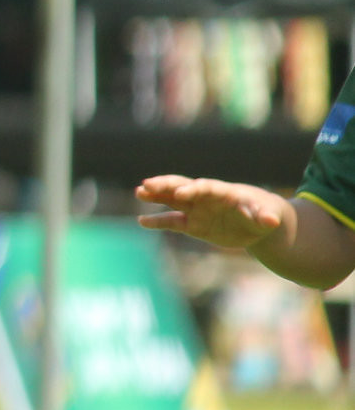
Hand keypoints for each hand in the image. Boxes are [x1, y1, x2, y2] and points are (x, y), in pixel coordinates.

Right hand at [136, 176, 288, 249]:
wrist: (258, 223)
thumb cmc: (265, 214)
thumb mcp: (268, 216)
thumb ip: (266, 218)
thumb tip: (272, 221)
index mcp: (223, 192)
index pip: (205, 187)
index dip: (193, 189)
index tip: (180, 193)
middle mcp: (205, 198)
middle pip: (182, 187)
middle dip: (165, 186)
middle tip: (146, 185)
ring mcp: (197, 210)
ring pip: (172, 200)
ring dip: (156, 196)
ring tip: (139, 191)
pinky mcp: (193, 224)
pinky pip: (172, 221)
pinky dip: (158, 222)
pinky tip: (142, 221)